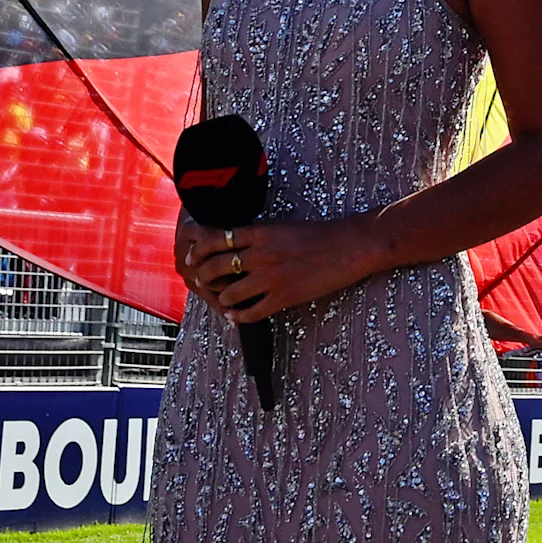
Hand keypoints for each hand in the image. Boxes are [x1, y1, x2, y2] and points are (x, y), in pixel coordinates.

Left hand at [172, 216, 382, 320]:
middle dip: (204, 276)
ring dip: (222, 299)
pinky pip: (251, 313)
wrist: (348, 246)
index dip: (199, 250)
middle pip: (216, 267)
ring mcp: (271, 277)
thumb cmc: (317, 234)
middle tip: (202, 281)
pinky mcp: (283, 297)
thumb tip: (231, 245)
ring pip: (229, 294)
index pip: (216, 240)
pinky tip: (237, 315)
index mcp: (260, 232)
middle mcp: (260, 254)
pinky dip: (239, 316)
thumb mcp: (282, 226)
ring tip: (224, 300)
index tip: (193, 257)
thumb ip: (256, 235)